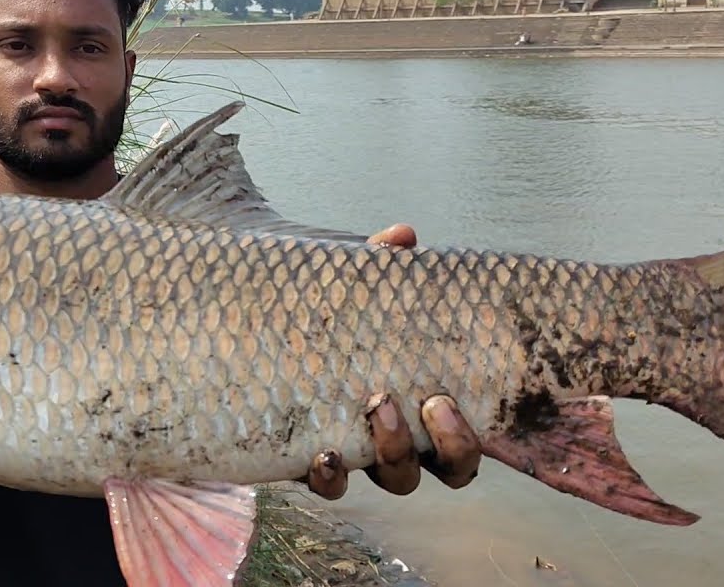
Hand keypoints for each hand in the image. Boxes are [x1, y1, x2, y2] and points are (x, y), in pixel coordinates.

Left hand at [300, 223, 483, 499]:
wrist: (258, 359)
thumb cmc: (330, 332)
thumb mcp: (354, 302)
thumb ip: (379, 272)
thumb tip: (403, 235)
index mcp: (422, 413)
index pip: (461, 446)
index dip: (465, 440)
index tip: (445, 398)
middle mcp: (400, 445)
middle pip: (445, 470)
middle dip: (448, 443)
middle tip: (431, 402)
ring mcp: (361, 459)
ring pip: (396, 480)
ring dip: (395, 450)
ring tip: (377, 404)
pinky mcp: (314, 466)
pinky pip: (331, 488)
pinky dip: (331, 478)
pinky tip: (322, 454)